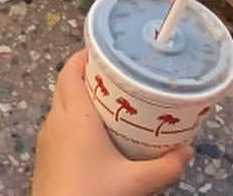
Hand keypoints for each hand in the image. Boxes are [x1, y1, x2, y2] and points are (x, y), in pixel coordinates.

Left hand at [34, 52, 189, 195]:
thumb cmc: (93, 193)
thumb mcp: (135, 183)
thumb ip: (165, 167)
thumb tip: (188, 151)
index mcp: (74, 115)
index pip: (71, 69)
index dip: (85, 55)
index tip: (107, 51)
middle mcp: (55, 118)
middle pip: (66, 82)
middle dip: (87, 73)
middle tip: (116, 76)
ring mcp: (46, 136)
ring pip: (60, 102)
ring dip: (79, 95)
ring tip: (109, 101)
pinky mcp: (45, 153)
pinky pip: (58, 123)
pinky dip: (73, 117)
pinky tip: (93, 134)